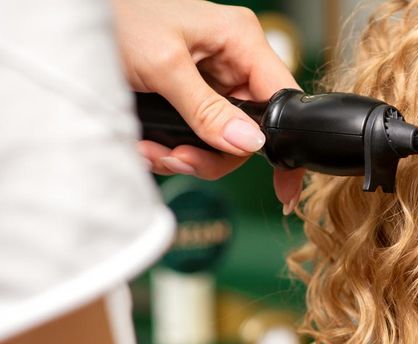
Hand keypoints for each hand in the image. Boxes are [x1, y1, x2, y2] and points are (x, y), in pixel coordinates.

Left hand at [113, 0, 304, 211]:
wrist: (69, 22)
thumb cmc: (116, 18)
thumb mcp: (163, 66)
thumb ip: (206, 109)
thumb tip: (248, 143)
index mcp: (240, 39)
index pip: (281, 97)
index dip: (283, 142)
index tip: (284, 187)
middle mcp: (232, 59)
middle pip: (250, 128)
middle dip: (214, 153)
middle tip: (181, 160)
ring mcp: (211, 79)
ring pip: (221, 138)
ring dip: (187, 155)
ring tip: (153, 150)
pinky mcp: (189, 95)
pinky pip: (196, 134)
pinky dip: (171, 148)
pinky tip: (146, 143)